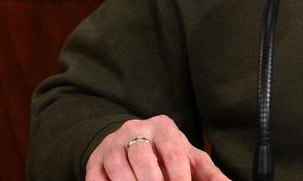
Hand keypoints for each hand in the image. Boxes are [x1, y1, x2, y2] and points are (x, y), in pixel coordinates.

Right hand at [85, 115, 230, 180]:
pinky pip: (97, 178)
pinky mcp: (94, 162)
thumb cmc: (166, 153)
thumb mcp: (188, 157)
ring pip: (118, 166)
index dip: (178, 175)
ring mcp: (112, 145)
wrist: (130, 142)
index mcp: (162, 127)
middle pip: (142, 156)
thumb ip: (207, 172)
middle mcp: (135, 130)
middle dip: (152, 180)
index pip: (172, 150)